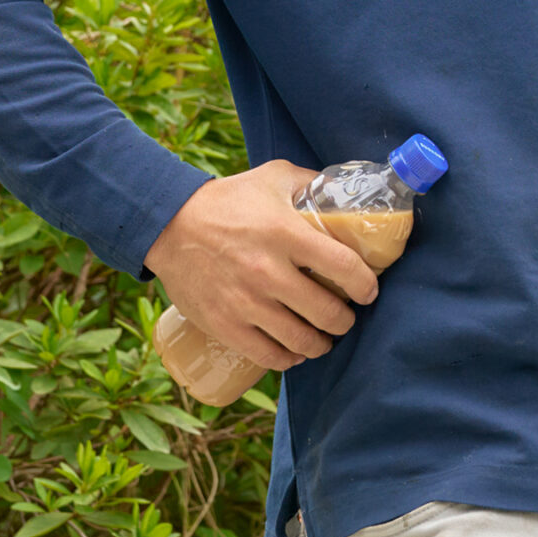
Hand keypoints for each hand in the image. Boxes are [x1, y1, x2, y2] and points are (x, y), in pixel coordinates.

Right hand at [143, 161, 379, 370]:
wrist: (168, 224)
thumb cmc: (228, 200)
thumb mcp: (274, 177)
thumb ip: (311, 182)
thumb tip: (346, 191)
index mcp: (286, 233)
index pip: (343, 267)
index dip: (365, 284)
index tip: (369, 291)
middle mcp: (268, 271)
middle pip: (326, 311)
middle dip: (345, 320)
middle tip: (347, 316)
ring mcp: (245, 302)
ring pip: (300, 339)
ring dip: (321, 344)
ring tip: (325, 338)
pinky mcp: (223, 324)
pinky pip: (267, 355)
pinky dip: (289, 359)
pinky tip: (296, 353)